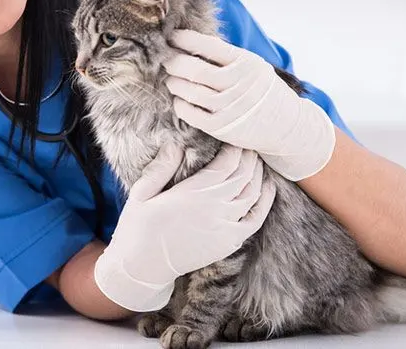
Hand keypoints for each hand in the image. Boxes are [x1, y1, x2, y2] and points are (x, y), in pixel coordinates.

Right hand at [92, 143, 276, 311]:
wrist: (143, 268)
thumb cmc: (137, 228)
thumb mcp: (141, 194)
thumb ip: (161, 168)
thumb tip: (177, 144)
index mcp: (192, 194)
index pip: (227, 163)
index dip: (235, 147)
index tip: (234, 136)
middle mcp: (214, 209)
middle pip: (244, 175)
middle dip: (249, 157)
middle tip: (248, 143)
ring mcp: (224, 227)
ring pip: (253, 194)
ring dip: (258, 174)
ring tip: (256, 160)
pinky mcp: (229, 242)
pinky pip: (256, 219)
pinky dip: (266, 201)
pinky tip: (268, 187)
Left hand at [162, 29, 336, 181]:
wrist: (286, 125)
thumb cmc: (261, 90)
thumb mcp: (253, 65)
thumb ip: (226, 55)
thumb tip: (189, 40)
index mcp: (246, 63)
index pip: (209, 46)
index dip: (185, 39)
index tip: (171, 36)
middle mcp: (239, 84)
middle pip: (195, 70)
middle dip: (173, 62)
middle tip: (164, 59)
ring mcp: (230, 108)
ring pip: (191, 92)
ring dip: (174, 83)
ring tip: (171, 79)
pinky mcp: (222, 128)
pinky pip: (191, 115)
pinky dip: (180, 105)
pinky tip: (179, 99)